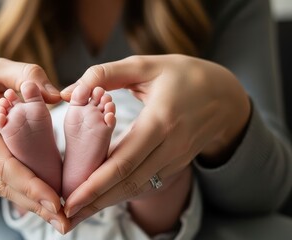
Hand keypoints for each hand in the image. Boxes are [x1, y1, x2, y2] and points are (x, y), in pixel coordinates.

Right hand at [0, 58, 67, 232]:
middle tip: (64, 220)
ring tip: (55, 216)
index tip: (55, 201)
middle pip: (0, 183)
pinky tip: (36, 201)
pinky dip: (14, 192)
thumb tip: (55, 96)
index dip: (29, 185)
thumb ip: (24, 75)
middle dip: (33, 204)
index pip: (1, 162)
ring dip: (26, 203)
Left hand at [60, 54, 250, 228]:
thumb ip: (104, 74)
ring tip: (77, 216)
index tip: (70, 199)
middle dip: (95, 203)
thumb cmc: (183, 76)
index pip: (124, 161)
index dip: (96, 184)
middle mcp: (170, 146)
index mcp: (161, 121)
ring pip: (137, 188)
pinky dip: (122, 194)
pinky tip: (101, 200)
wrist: (225, 96)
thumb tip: (69, 93)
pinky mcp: (175, 166)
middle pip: (128, 182)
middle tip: (66, 218)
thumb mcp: (145, 65)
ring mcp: (175, 160)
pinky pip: (146, 184)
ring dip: (106, 204)